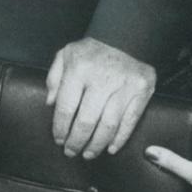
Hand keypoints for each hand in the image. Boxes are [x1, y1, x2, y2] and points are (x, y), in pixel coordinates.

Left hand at [46, 37, 155, 158]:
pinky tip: (110, 147)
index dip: (61, 128)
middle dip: (77, 141)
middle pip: (87, 121)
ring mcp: (124, 86)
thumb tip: (50, 104)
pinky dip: (120, 139)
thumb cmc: (91, 50)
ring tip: (88, 154)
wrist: (125, 37)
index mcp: (79, 69)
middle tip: (71, 152)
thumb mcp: (66, 54)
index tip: (58, 139)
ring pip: (108, 126)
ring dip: (96, 145)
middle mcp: (102, 79)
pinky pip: (130, 121)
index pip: (66, 107)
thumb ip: (54, 78)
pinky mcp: (142, 91)